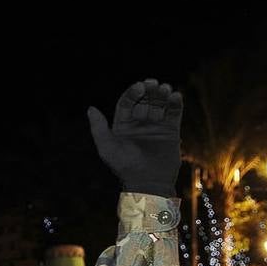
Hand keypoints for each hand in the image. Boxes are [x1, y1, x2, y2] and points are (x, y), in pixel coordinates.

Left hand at [88, 79, 181, 196]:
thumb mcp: (107, 147)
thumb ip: (98, 128)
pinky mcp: (171, 132)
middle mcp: (139, 125)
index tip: (140, 86)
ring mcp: (156, 127)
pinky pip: (174, 113)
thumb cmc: (125, 166)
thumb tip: (91, 108)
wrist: (148, 181)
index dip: (133, 93)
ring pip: (159, 105)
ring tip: (166, 89)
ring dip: (162, 95)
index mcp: (123, 126)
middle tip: (154, 83)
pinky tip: (175, 96)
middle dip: (149, 91)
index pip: (128, 103)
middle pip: (144, 101)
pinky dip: (175, 103)